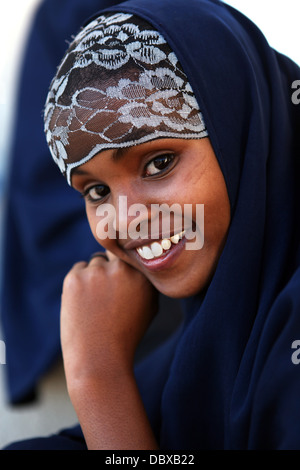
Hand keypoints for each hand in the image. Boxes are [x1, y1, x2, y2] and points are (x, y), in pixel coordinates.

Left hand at [60, 251, 158, 389]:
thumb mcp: (150, 307)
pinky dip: (79, 282)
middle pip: (113, 251)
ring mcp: (96, 272)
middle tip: (107, 287)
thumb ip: (146, 280)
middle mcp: (121, 269)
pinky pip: (78, 270)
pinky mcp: (74, 278)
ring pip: (94, 262)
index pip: (132, 252)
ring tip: (96, 303)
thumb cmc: (126, 335)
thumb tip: (141, 259)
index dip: (126, 261)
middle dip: (110, 265)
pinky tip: (84, 304)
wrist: (100, 358)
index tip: (122, 272)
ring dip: (94, 275)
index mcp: (142, 276)